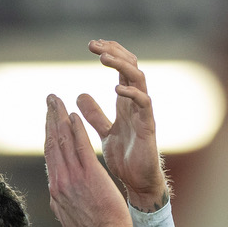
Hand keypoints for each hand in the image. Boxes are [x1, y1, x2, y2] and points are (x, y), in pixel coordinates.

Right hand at [44, 93, 133, 226]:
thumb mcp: (68, 218)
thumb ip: (62, 202)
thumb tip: (56, 197)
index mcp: (56, 190)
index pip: (50, 156)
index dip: (48, 134)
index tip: (48, 119)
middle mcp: (59, 181)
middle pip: (51, 143)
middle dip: (49, 119)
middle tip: (49, 99)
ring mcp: (72, 177)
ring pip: (62, 141)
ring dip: (59, 117)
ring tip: (57, 100)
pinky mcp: (89, 174)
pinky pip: (80, 147)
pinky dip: (76, 130)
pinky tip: (74, 115)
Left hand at [76, 39, 168, 211]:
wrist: (138, 182)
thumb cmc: (125, 157)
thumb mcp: (105, 132)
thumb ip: (95, 115)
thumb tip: (79, 96)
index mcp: (126, 103)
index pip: (120, 70)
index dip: (110, 54)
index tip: (93, 44)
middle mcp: (136, 104)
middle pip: (130, 68)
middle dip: (115, 52)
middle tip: (95, 44)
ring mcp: (144, 114)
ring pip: (139, 79)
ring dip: (122, 66)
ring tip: (105, 58)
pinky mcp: (149, 128)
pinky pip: (144, 104)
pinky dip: (132, 94)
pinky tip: (117, 89)